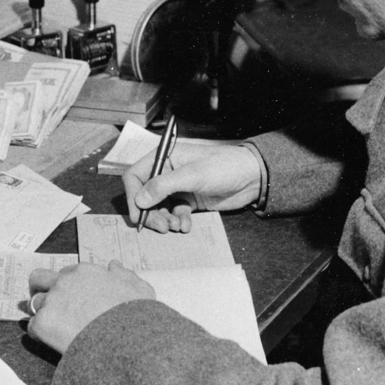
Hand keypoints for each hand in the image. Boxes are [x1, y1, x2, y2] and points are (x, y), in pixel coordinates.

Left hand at [27, 261, 153, 354]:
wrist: (127, 343)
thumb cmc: (136, 317)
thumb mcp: (140, 290)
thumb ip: (125, 275)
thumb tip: (113, 265)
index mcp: (85, 271)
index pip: (66, 273)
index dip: (69, 287)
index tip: (75, 299)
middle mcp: (64, 281)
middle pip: (38, 279)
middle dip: (40, 290)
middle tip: (50, 307)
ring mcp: (52, 301)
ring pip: (35, 304)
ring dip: (43, 314)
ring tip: (57, 330)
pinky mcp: (43, 323)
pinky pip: (33, 327)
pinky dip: (41, 335)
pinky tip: (56, 343)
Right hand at [123, 141, 261, 233]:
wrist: (251, 177)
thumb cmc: (223, 167)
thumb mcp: (192, 175)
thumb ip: (163, 186)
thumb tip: (139, 200)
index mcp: (163, 157)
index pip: (135, 176)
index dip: (133, 196)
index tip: (138, 216)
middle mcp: (166, 172)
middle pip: (145, 195)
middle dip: (151, 213)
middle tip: (161, 227)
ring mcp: (177, 187)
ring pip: (159, 208)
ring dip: (165, 220)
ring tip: (177, 226)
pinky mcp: (188, 200)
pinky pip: (174, 213)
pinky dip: (178, 221)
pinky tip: (187, 225)